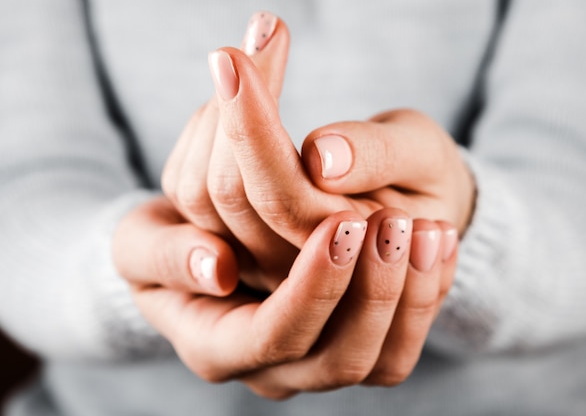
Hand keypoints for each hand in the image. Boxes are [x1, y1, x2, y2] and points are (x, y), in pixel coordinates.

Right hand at [117, 204, 457, 398]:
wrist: (208, 244)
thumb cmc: (169, 237)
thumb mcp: (142, 237)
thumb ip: (163, 252)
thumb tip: (216, 269)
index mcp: (215, 347)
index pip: (271, 336)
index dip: (312, 288)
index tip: (342, 222)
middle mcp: (272, 369)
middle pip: (339, 358)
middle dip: (375, 292)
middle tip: (396, 222)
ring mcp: (317, 363)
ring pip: (382, 359)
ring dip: (412, 294)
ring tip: (428, 226)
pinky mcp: (354, 345)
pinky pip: (403, 340)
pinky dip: (428, 293)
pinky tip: (438, 240)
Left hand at [208, 46, 474, 259]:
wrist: (408, 212)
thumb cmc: (423, 175)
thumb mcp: (424, 156)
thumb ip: (381, 157)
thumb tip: (322, 156)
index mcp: (347, 251)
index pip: (283, 194)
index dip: (254, 123)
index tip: (244, 51)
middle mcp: (291, 264)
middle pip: (229, 193)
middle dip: (230, 108)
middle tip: (253, 38)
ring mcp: (256, 254)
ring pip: (196, 193)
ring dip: (212, 117)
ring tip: (249, 65)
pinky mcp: (233, 236)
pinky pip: (185, 187)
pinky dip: (202, 131)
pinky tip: (236, 101)